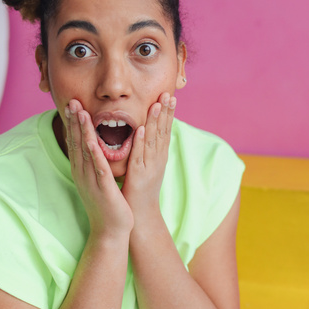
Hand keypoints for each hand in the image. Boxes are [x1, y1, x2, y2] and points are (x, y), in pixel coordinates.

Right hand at [65, 99, 133, 236]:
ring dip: (82, 131)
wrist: (111, 230)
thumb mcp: (98, 179)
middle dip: (74, 121)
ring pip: (85, 151)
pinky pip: (98, 167)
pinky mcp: (102, 188)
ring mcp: (91, 180)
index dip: (73, 123)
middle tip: (71, 101)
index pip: (75, 142)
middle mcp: (83, 173)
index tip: (73, 104)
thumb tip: (95, 146)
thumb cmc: (107, 204)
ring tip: (80, 113)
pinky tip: (93, 140)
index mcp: (83, 170)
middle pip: (76, 143)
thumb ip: (96, 163)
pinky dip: (96, 151)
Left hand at [121, 92, 175, 217]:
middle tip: (169, 93)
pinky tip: (141, 130)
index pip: (165, 130)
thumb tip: (148, 132)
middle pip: (163, 132)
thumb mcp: (148, 165)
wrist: (140, 215)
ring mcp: (149, 167)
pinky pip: (139, 157)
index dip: (168, 113)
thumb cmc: (141, 189)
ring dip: (155, 122)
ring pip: (153, 141)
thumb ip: (148, 149)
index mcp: (159, 156)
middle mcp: (158, 159)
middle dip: (166, 112)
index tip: (170, 96)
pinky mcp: (138, 176)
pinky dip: (141, 143)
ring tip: (157, 104)